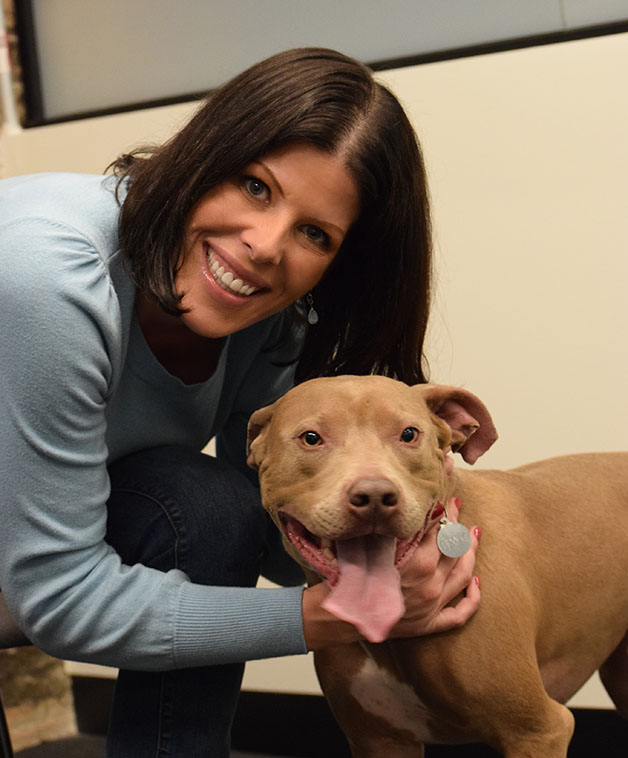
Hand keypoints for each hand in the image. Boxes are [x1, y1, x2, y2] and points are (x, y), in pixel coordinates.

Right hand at [301, 498, 480, 649]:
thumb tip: (409, 507)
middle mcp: (431, 584)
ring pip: (464, 575)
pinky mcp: (428, 624)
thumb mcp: (371, 544)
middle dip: (457, 524)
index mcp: (419, 563)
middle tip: (457, 507)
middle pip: (455, 547)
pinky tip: (477, 583)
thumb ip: (395, 527)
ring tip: (473, 534)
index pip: (441, 529)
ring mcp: (432, 606)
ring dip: (471, 551)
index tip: (444, 499)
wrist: (341, 616)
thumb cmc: (351, 576)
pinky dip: (472, 598)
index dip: (444, 511)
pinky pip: (460, 614)